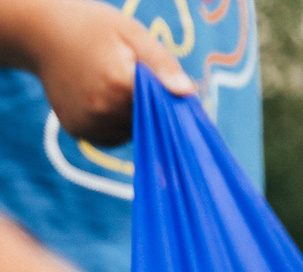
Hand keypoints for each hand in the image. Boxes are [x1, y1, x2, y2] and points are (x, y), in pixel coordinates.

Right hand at [0, 0, 193, 146]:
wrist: (40, 33)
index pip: (163, 109)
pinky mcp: (77, 131)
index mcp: (119, 85)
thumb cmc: (90, 28)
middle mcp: (102, 111)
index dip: (170, 101)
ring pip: (131, 132)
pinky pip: (113, 136)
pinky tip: (105, 99)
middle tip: (132, 80)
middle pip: (148, 122)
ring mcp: (88, 124)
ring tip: (115, 86)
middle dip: (150, 106)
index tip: (169, 91)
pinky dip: (115, 123)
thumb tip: (188, 91)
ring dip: (133, 117)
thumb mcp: (131, 34)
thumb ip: (161, 64)